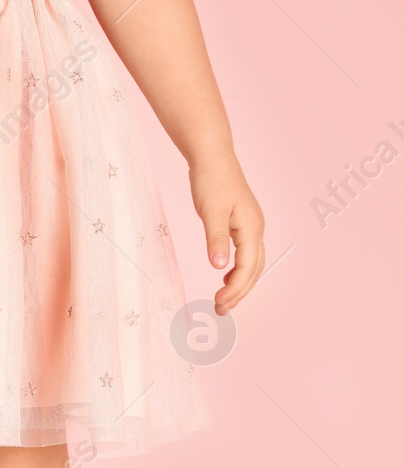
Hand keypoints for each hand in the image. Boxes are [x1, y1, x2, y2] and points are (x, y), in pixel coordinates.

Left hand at [189, 155, 264, 315]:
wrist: (213, 158)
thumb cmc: (212, 181)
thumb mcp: (210, 212)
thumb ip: (216, 240)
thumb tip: (219, 267)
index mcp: (251, 228)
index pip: (248, 267)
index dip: (235, 289)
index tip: (219, 304)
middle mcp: (256, 228)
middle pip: (254, 269)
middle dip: (240, 292)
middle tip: (220, 309)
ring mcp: (251, 226)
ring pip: (252, 263)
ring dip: (240, 283)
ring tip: (224, 300)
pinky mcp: (242, 224)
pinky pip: (246, 253)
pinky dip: (238, 270)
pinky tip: (225, 277)